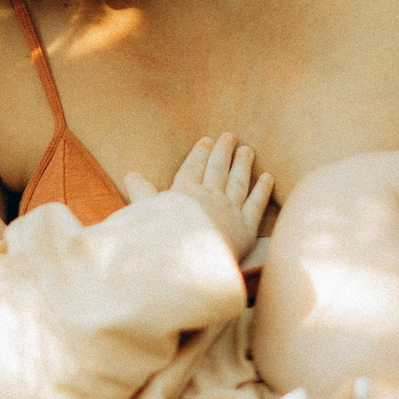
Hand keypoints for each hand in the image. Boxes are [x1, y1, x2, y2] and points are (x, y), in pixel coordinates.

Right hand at [121, 133, 271, 255]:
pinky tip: (267, 177)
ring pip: (238, 182)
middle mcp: (209, 196)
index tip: (206, 140)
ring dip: (243, 164)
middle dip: (223, 152)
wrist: (186, 261)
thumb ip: (142, 194)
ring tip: (247, 150)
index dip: (200, 153)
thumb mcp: (146, 214)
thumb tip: (131, 175)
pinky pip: (256, 204)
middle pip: (218, 169)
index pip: (193, 167)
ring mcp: (229, 210)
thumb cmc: (161, 239)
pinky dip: (262, 190)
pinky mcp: (246, 228)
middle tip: (230, 136)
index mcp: (184, 192)